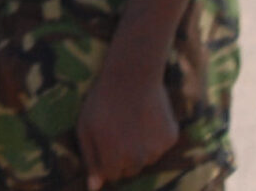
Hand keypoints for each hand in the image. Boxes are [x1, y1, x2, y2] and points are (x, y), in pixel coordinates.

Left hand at [77, 59, 179, 187]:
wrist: (131, 76)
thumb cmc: (101, 102)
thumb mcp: (85, 128)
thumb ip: (90, 160)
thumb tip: (94, 187)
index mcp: (114, 159)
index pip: (112, 175)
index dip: (106, 159)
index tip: (104, 142)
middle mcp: (137, 159)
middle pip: (130, 170)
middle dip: (122, 156)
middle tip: (117, 130)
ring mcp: (157, 150)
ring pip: (146, 159)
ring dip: (139, 147)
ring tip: (131, 121)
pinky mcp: (170, 139)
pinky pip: (160, 146)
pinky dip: (154, 137)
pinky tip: (146, 117)